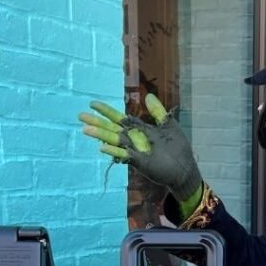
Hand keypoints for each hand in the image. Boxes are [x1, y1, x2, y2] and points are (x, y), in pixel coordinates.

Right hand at [79, 94, 201, 203]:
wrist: (185, 169)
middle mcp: (134, 140)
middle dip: (97, 122)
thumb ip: (158, 113)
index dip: (106, 111)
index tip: (93, 103)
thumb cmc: (178, 149)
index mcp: (140, 130)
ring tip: (85, 129)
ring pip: (115, 141)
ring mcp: (135, 151)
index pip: (120, 119)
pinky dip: (114, 151)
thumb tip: (148, 96)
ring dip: (100, 135)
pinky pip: (124, 155)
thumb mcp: (169, 126)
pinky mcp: (139, 162)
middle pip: (112, 129)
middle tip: (80, 116)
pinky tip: (102, 147)